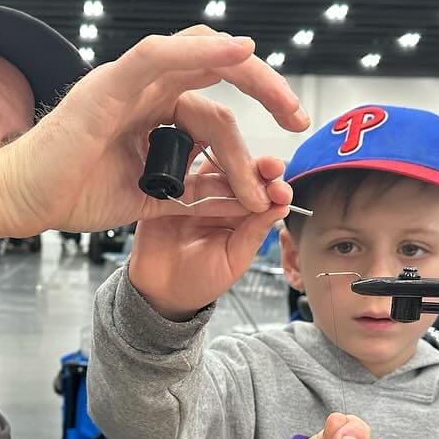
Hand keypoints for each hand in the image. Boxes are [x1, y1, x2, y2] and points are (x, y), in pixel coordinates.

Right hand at [0, 27, 308, 236]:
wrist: (22, 202)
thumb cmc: (72, 195)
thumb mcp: (151, 200)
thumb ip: (194, 194)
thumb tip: (240, 198)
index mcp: (152, 108)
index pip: (215, 95)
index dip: (257, 111)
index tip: (290, 135)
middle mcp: (142, 87)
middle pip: (215, 65)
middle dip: (265, 87)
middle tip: (298, 118)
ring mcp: (124, 82)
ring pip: (196, 55)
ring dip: (247, 74)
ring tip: (283, 101)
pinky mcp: (106, 86)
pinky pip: (158, 56)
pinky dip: (200, 51)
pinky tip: (238, 52)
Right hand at [128, 158, 290, 319]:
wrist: (157, 290)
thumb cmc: (197, 281)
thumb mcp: (232, 261)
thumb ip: (253, 234)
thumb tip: (282, 208)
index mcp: (241, 217)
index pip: (263, 195)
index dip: (274, 188)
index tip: (280, 191)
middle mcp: (221, 200)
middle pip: (243, 174)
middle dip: (259, 167)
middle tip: (270, 167)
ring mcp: (194, 191)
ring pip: (215, 166)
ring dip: (229, 157)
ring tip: (238, 156)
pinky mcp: (169, 188)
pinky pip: (179, 168)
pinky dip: (190, 156)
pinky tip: (201, 147)